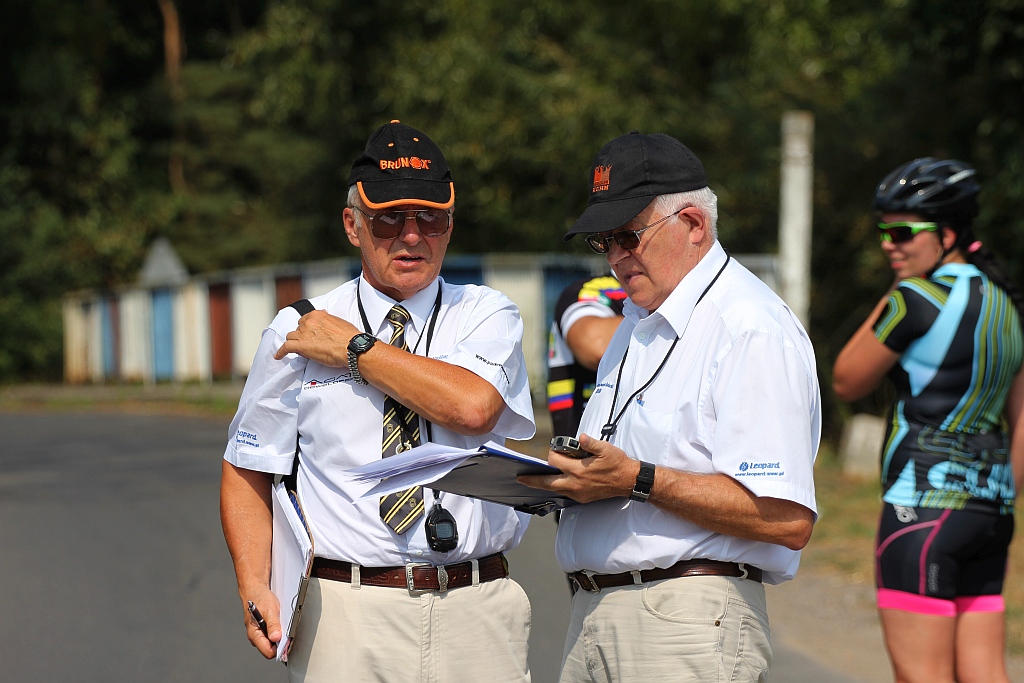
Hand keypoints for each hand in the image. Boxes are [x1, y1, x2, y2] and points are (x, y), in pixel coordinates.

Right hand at [242, 587, 281, 658]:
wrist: (256, 589)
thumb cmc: (260, 598)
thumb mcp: (269, 610)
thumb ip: (272, 625)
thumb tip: (276, 638)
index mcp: (254, 634)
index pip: (268, 652)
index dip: (278, 648)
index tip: (287, 640)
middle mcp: (255, 636)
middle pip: (271, 648)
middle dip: (279, 641)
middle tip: (284, 628)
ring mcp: (259, 633)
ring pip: (272, 642)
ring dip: (279, 635)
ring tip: (280, 622)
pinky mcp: (263, 629)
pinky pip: (272, 635)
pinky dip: (278, 630)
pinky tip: (279, 621)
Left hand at [274, 310, 359, 365]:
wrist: (351, 347)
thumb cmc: (349, 337)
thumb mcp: (339, 322)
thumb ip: (329, 321)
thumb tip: (327, 323)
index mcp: (317, 315)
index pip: (306, 319)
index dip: (307, 328)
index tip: (310, 333)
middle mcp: (308, 322)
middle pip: (298, 328)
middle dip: (302, 335)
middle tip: (309, 343)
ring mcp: (303, 334)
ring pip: (291, 337)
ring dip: (294, 342)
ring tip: (299, 349)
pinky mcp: (300, 346)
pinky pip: (285, 348)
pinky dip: (281, 352)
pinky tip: (278, 356)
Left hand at [518, 433, 639, 502]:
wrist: (628, 481)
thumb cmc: (617, 463)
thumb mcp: (605, 448)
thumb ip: (591, 442)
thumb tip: (581, 437)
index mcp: (579, 470)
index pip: (555, 462)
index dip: (552, 454)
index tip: (554, 451)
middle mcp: (575, 484)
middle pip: (547, 484)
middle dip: (533, 480)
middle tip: (520, 478)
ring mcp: (578, 493)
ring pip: (554, 490)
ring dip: (544, 485)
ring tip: (532, 481)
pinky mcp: (582, 498)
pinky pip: (564, 494)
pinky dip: (556, 489)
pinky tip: (552, 484)